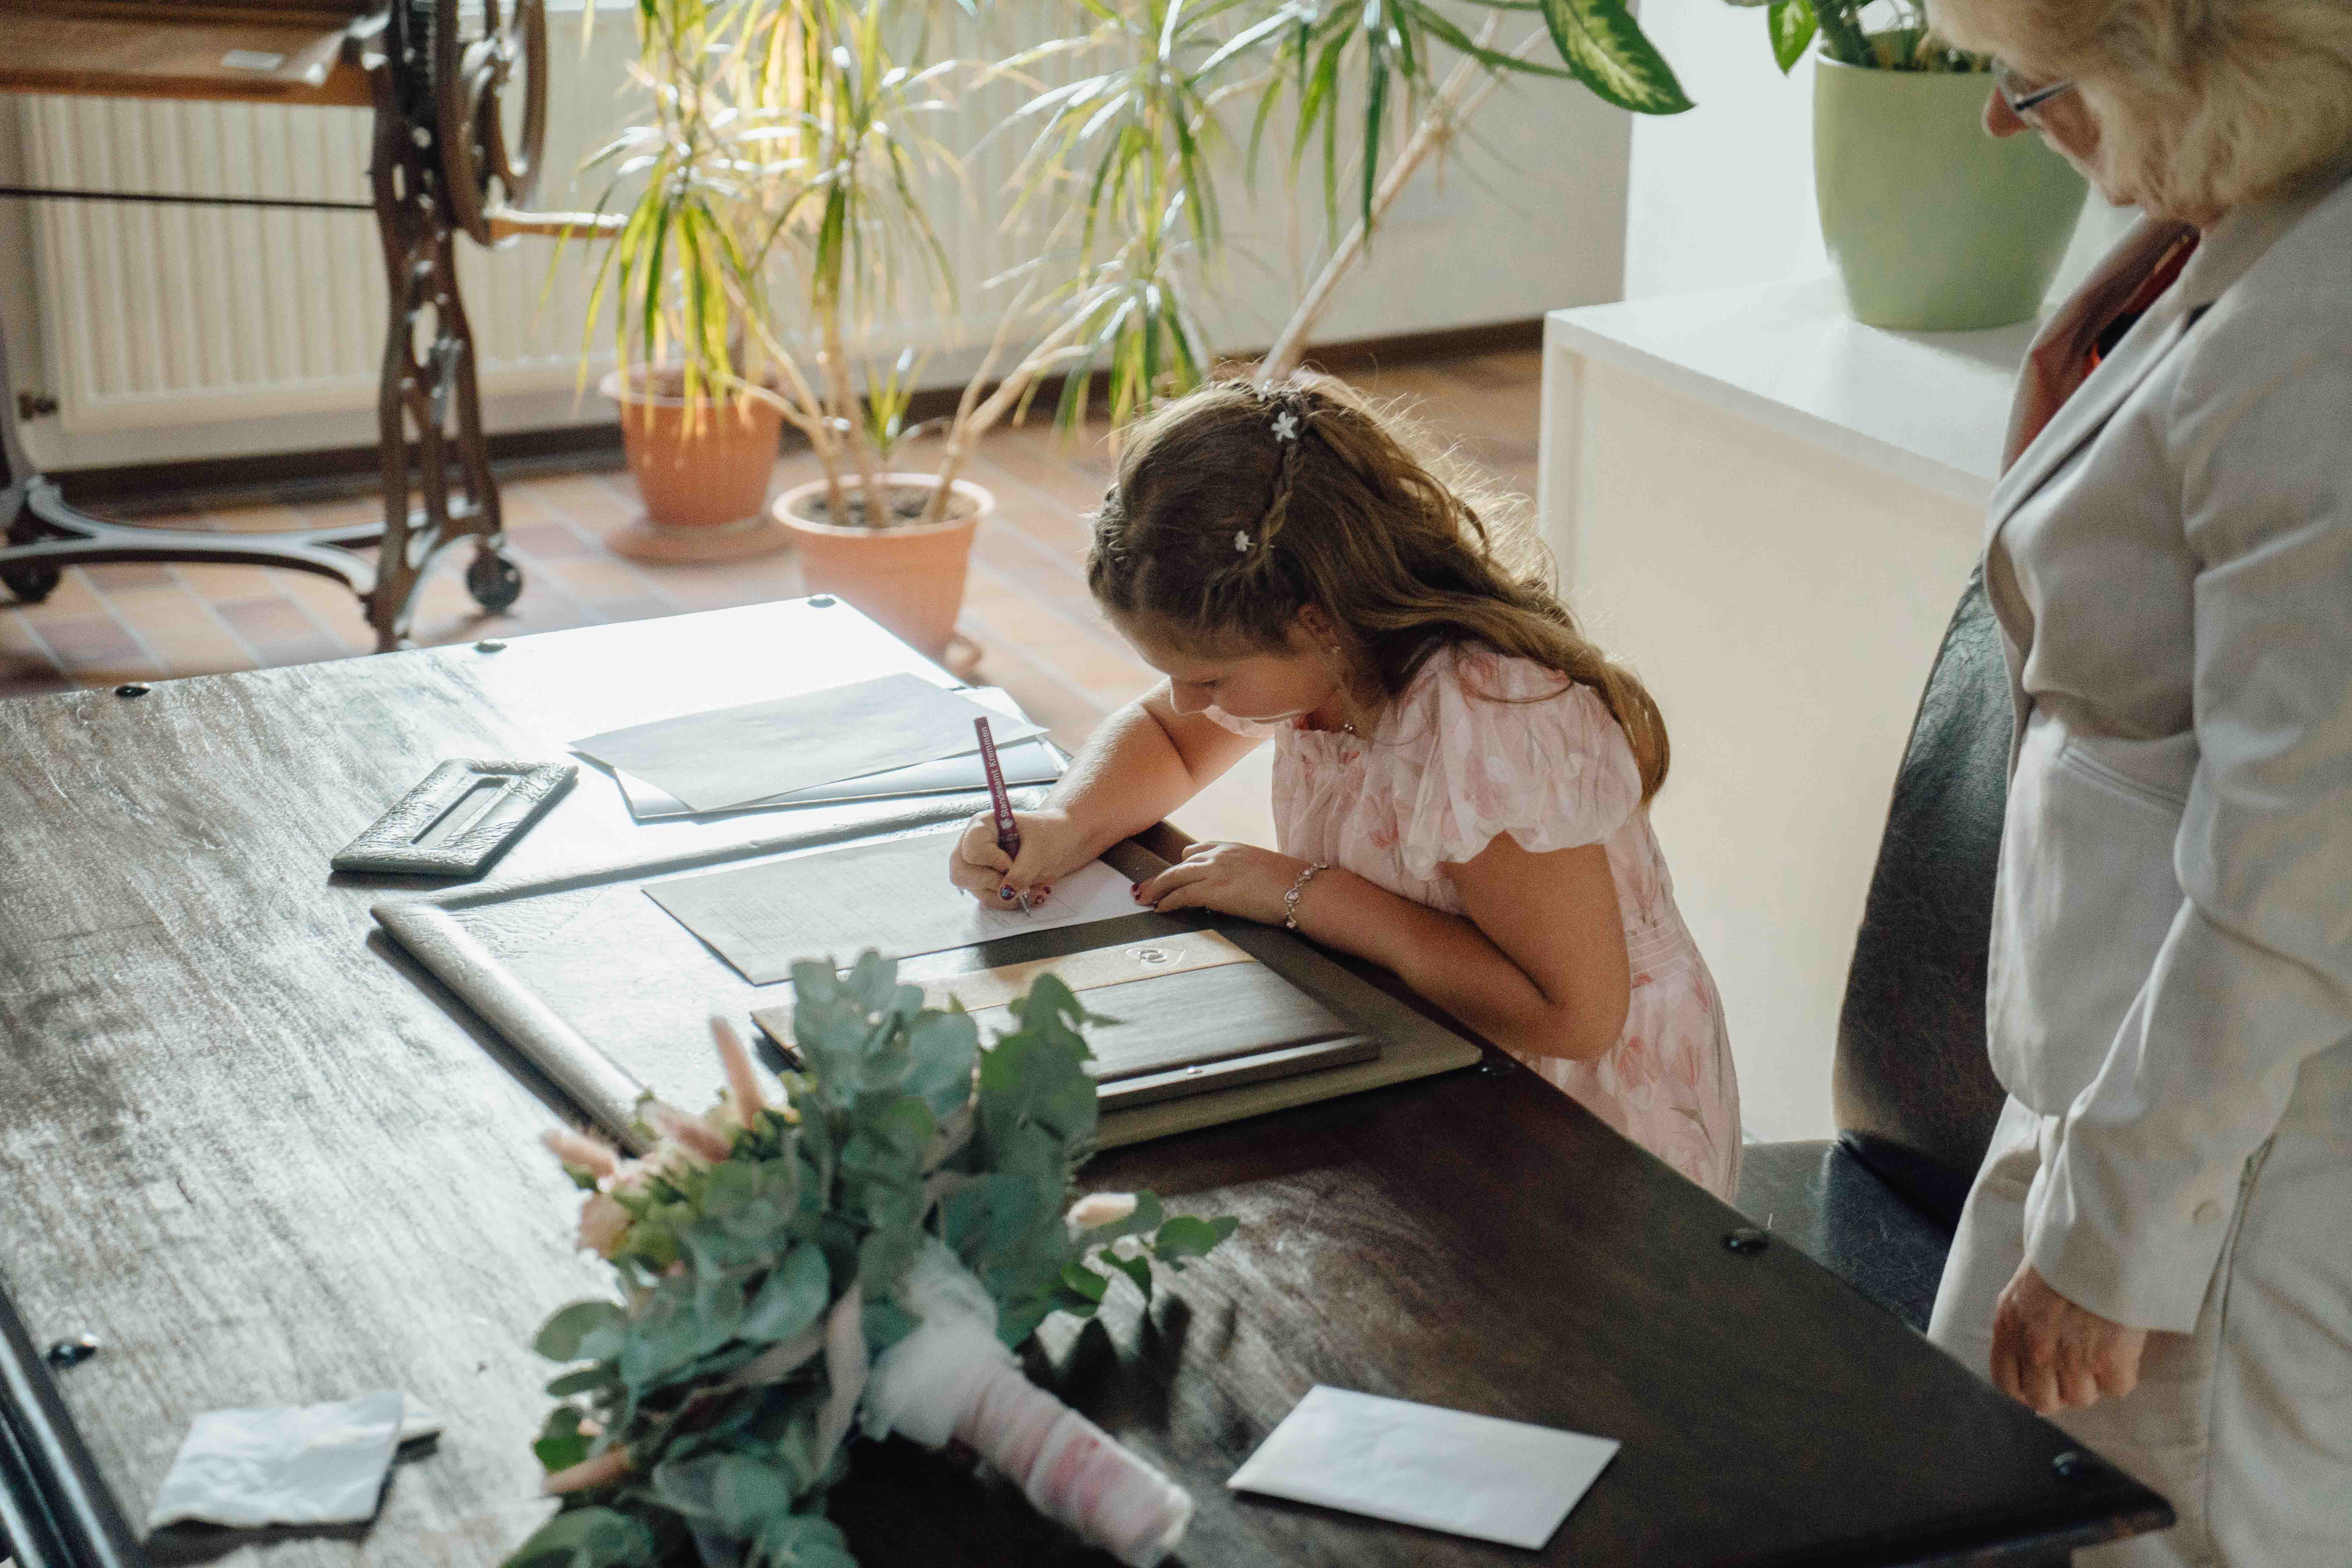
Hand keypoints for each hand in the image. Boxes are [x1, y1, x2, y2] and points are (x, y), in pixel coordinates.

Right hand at [949, 808, 1089, 907]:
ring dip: (1005, 896)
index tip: (1013, 861)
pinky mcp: (987, 880)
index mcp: (982, 826)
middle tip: (1016, 880)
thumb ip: (1021, 872)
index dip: (992, 861)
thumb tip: (1004, 893)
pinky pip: (989, 898)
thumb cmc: (1051, 834)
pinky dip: (1009, 901)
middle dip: (990, 882)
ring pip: (976, 890)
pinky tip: (1029, 893)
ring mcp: (978, 864)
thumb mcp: (1039, 851)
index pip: (972, 849)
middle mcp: (973, 844)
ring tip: (1033, 890)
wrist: (1063, 839)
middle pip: (960, 873)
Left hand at [1133, 842, 1306, 925]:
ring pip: (1174, 877)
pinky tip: (1160, 909)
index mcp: (1233, 847)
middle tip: (1146, 887)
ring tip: (1145, 899)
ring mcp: (1215, 871)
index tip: (1175, 871)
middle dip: (1162, 877)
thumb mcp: (1263, 870)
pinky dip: (1168, 903)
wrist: (1301, 890)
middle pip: (1180, 864)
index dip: (1184, 862)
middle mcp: (1219, 855)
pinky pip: (1181, 896)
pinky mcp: (1213, 891)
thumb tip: (1242, 888)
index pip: (1198, 849)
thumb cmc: (1291, 884)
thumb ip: (1246, 873)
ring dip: (1157, 889)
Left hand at [1990, 1262, 2148, 1414]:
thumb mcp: (2024, 1291)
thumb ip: (2021, 1328)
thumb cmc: (2064, 1259)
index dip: (2026, 1390)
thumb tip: (2030, 1376)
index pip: (2007, 1384)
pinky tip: (2122, 1345)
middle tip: (2078, 1368)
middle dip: (2062, 1390)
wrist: (2101, 1240)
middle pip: (2045, 1401)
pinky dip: (2123, 1372)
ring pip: (2082, 1398)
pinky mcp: (2109, 1359)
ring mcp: (2071, 1357)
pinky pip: (2117, 1388)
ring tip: (2101, 1347)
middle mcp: (2035, 1347)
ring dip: (2094, 1381)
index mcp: (2009, 1327)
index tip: (2042, 1385)